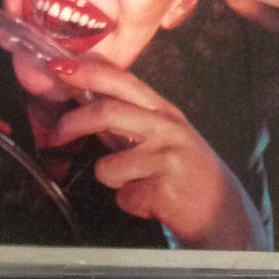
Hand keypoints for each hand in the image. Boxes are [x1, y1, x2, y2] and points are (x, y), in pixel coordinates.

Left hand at [44, 58, 267, 250]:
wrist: (223, 212)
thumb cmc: (184, 170)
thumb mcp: (162, 136)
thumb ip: (128, 120)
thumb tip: (84, 106)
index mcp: (162, 109)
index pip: (121, 79)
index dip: (88, 71)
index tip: (58, 66)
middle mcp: (165, 126)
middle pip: (108, 113)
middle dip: (74, 123)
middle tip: (55, 134)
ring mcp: (166, 156)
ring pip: (108, 166)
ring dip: (111, 179)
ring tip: (136, 184)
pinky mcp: (164, 189)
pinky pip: (124, 197)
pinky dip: (129, 203)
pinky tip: (151, 201)